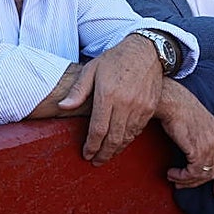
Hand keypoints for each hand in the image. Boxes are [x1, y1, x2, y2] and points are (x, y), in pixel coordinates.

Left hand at [58, 33, 163, 164]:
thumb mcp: (92, 69)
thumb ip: (78, 90)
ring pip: (126, 137)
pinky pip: (137, 130)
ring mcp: (140, 107)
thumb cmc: (115, 59)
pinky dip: (127, 140)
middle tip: (95, 161)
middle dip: (103, 154)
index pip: (98, 129)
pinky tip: (120, 143)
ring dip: (115, 150)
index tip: (86, 154)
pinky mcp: (150, 108)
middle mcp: (125, 103)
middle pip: (113, 138)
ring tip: (106, 156)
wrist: (146, 52)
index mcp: (107, 94)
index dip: (91, 145)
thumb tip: (63, 107)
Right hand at [155, 80, 213, 197]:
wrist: (172, 101)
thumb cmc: (179, 108)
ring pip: (203, 175)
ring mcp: (210, 145)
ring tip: (173, 177)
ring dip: (186, 180)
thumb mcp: (198, 123)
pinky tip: (172, 173)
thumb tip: (193, 157)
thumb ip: (202, 138)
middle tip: (182, 184)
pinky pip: (193, 172)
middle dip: (197, 183)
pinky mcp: (198, 149)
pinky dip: (182, 176)